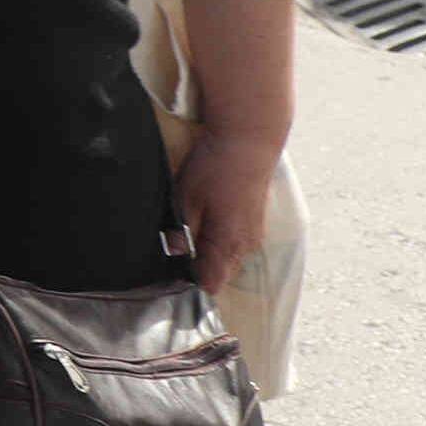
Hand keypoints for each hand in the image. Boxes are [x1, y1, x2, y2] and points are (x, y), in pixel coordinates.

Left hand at [179, 128, 281, 295]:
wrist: (247, 143)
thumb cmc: (216, 169)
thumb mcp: (186, 198)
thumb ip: (180, 229)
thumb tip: (174, 251)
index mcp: (228, 244)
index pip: (211, 282)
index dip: (190, 280)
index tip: (171, 271)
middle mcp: (245, 246)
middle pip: (220, 272)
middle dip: (198, 267)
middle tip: (175, 250)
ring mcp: (252, 235)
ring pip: (227, 258)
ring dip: (208, 253)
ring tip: (187, 234)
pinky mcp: (254, 223)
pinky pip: (235, 244)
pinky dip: (219, 241)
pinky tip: (204, 223)